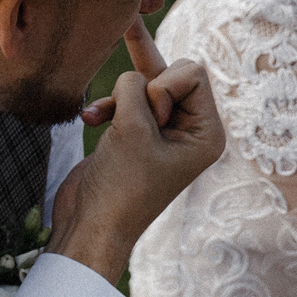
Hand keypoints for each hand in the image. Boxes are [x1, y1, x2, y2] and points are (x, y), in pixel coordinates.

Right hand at [48, 15, 224, 282]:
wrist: (90, 226)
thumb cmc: (119, 186)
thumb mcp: (132, 127)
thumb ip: (136, 85)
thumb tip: (137, 71)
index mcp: (206, 133)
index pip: (193, 73)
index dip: (163, 86)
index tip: (151, 121)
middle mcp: (190, 130)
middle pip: (171, 73)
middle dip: (143, 87)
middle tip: (130, 118)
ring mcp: (163, 131)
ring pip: (145, 83)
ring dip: (119, 96)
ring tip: (100, 118)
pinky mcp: (137, 134)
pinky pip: (126, 99)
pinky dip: (108, 105)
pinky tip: (89, 119)